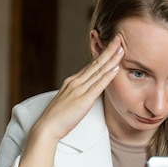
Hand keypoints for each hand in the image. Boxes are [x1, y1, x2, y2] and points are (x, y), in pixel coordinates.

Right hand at [18, 36, 123, 166]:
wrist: (46, 127)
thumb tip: (87, 91)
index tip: (111, 47)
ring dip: (111, 60)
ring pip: (98, 71)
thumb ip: (77, 94)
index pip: (90, 66)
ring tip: (121, 49)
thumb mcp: (68, 100)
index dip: (102, 56)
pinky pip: (98, 86)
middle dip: (108, 51)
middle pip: (95, 64)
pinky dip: (107, 76)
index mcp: (72, 82)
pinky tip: (115, 69)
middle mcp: (76, 82)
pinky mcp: (83, 100)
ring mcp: (79, 90)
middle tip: (119, 39)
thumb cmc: (57, 117)